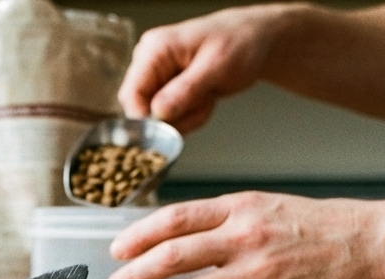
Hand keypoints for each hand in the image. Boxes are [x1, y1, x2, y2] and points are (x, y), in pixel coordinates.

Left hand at [104, 192, 384, 278]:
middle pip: (174, 255)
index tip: (117, 250)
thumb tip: (183, 238)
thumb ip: (229, 220)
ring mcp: (262, 272)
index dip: (140, 235)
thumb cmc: (325, 227)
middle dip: (136, 274)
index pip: (176, 218)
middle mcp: (246, 236)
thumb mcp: (272, 207)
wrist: (379, 245)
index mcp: (242, 207)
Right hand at [118, 6, 287, 132]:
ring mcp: (156, 75)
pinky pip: (169, 116)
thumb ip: (186, 90)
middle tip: (203, 106)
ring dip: (185, 117)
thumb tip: (157, 112)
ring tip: (208, 98)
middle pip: (141, 109)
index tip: (168, 131)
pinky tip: (205, 99)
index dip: (145, 119)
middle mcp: (148, 61)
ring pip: (157, 117)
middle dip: (173, 117)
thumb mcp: (216, 67)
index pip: (131, 94)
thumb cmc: (239, 43)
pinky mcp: (165, 88)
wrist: (253, 40)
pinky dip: (189, 116)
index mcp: (155, 49)